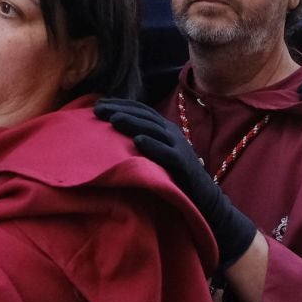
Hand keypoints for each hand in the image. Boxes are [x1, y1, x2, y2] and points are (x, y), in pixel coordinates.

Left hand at [95, 98, 257, 269]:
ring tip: (114, 120)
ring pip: (154, 130)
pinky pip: (168, 153)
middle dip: (121, 110)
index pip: (141, 110)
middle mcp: (172, 133)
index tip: (98, 103)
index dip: (121, 104)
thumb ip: (141, 141)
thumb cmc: (173, 176)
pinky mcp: (184, 165)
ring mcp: (179, 148)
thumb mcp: (156, 154)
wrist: (203, 198)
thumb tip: (111, 135)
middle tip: (98, 109)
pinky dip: (154, 146)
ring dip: (133, 123)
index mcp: (164, 129)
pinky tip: (138, 142)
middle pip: (145, 116)